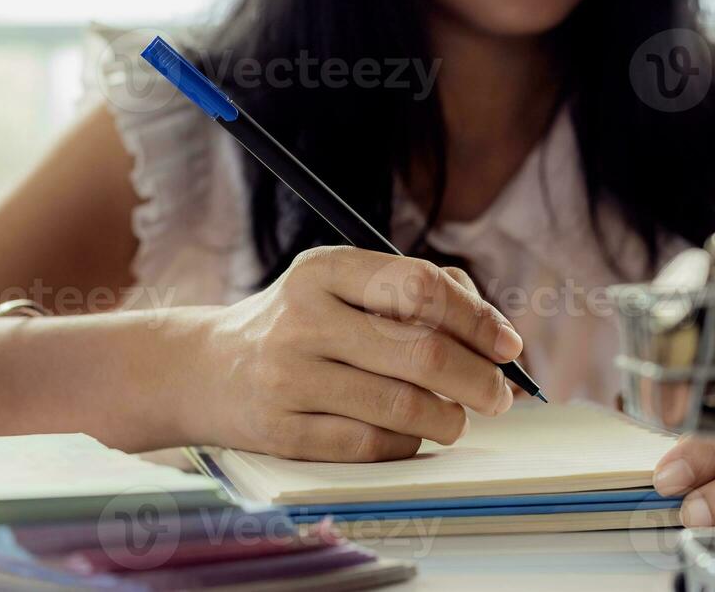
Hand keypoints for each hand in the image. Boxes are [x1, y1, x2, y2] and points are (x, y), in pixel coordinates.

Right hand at [186, 246, 521, 461]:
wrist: (206, 369)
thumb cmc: (301, 325)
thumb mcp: (343, 286)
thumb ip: (418, 293)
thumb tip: (497, 337)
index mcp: (325, 269)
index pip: (421, 287)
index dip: (477, 319)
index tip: (508, 346)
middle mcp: (303, 318)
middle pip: (421, 353)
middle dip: (477, 380)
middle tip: (498, 396)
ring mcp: (288, 377)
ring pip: (401, 407)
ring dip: (447, 418)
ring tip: (455, 418)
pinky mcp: (281, 431)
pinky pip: (369, 445)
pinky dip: (405, 444)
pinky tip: (409, 434)